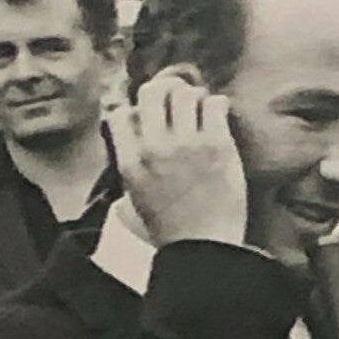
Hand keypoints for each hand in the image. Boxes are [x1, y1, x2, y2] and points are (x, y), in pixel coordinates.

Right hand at [105, 73, 246, 247]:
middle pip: (151, 92)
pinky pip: (214, 105)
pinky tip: (219, 113)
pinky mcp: (217, 146)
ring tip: (200, 108)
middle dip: (164, 90)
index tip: (147, 115)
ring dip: (193, 95)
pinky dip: (217, 104)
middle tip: (177, 98)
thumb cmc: (173, 228)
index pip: (119, 113)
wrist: (205, 248)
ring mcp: (186, 145)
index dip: (133, 108)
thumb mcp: (136, 196)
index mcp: (130, 162)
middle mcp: (154, 148)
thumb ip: (131, 160)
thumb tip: (129, 124)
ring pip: (184, 93)